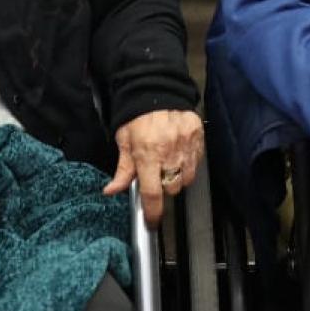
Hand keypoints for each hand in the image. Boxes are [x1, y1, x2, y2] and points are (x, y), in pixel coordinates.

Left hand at [102, 108, 203, 226]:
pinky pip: (196, 162)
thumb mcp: (124, 140)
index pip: (152, 193)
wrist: (156, 88)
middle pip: (171, 188)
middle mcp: (169, 152)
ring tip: (168, 162)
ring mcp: (186, 145)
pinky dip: (188, 163)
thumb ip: (122, 169)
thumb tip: (111, 191)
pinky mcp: (197, 138)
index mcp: (147, 154)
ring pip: (186, 178)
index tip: (152, 221)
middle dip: (163, 186)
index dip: (153, 212)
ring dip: (177, 176)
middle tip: (156, 173)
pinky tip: (179, 153)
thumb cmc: (136, 115)